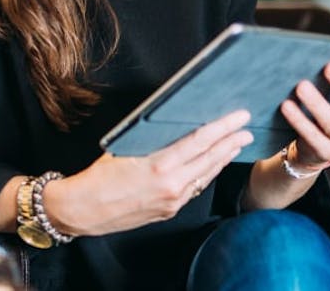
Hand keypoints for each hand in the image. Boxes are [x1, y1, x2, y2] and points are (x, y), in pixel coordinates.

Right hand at [45, 110, 253, 236]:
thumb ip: (152, 142)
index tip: (238, 117)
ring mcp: (172, 201)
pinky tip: (210, 166)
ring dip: (222, 160)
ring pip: (205, 176)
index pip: (200, 141)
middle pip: (210, 160)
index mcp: (160, 166)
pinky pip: (193, 189)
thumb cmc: (97, 178)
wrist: (82, 211)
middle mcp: (172, 186)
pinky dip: (205, 174)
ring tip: (235, 146)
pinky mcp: (168, 211)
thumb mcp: (123, 150)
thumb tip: (171, 128)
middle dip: (231, 143)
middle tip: (246, 130)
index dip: (223, 128)